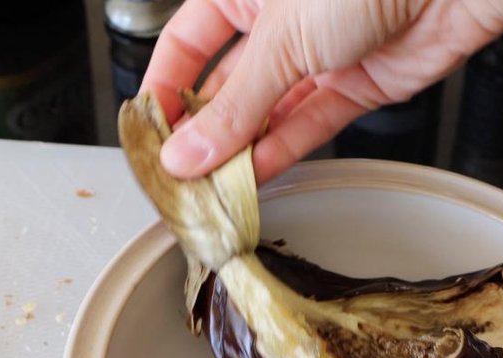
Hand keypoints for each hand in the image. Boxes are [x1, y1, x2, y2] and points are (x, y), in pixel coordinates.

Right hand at [141, 0, 502, 182]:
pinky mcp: (352, 87)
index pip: (185, 44)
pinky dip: (281, 153)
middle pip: (226, 85)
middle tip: (182, 176)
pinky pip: (305, 126)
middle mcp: (276, 22)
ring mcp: (316, 56)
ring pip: (265, 113)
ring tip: (214, 190)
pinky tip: (253, 179)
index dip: (165, 89)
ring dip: (241, 152)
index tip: (150, 136)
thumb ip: (235, 105)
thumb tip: (185, 153)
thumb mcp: (281, 38)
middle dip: (204, 131)